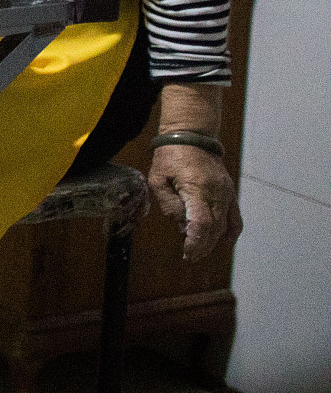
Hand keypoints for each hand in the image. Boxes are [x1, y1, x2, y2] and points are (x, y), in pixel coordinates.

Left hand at [148, 143, 241, 261]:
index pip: (201, 223)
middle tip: (189, 257)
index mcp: (196, 188)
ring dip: (213, 242)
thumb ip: (169, 204)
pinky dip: (231, 232)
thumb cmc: (169, 157)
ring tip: (198, 251)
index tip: (187, 253)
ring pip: (224, 226)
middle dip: (202, 246)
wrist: (191, 136)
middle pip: (214, 229)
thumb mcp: (157, 178)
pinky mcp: (230, 192)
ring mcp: (226, 193)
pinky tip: (223, 243)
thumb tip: (182, 225)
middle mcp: (216, 193)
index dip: (195, 242)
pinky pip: (235, 217)